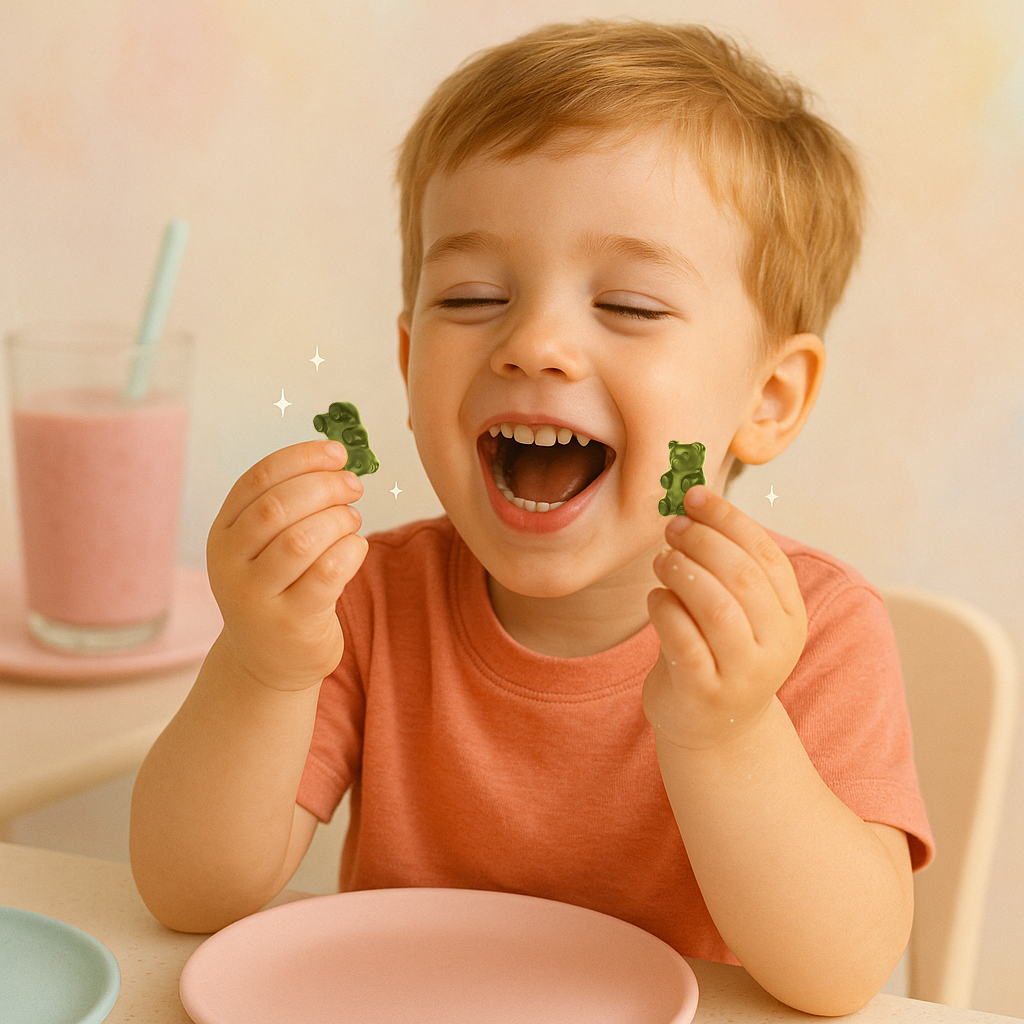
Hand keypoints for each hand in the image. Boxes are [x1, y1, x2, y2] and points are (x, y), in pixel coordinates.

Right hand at [206, 440, 367, 691]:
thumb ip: (289, 503)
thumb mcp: (266, 545)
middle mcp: (230, 565)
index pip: (257, 480)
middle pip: (277, 507)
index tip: (337, 453)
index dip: (301, 458)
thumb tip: (336, 457)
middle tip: (354, 486)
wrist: (268, 660)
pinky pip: (326, 574)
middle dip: (324, 487)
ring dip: (338, 520)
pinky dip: (350, 551)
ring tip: (352, 520)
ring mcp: (256, 598)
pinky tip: (355, 548)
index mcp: (223, 533)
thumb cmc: (279, 587)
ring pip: (301, 540)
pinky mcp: (290, 623)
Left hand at [643, 485, 806, 749]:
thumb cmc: (718, 651)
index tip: (694, 496)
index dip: (729, 518)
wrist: (715, 728)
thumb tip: (693, 501)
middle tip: (672, 528)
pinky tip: (655, 599)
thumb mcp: (737, 610)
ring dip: (682, 573)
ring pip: (717, 608)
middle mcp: (775, 645)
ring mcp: (743, 673)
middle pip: (742, 577)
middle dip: (702, 542)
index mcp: (789, 614)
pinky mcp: (705, 692)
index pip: (766, 553)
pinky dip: (665, 609)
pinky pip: (683, 640)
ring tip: (661, 562)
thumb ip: (726, 564)